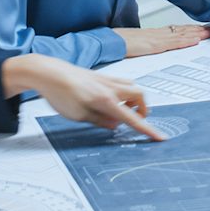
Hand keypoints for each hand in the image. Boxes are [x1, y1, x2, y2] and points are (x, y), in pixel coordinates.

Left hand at [5, 55, 163, 138]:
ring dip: (132, 99)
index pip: (132, 119)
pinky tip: (109, 100)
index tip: (160, 138)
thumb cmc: (60, 94)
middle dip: (142, 109)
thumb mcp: (78, 115)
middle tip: (134, 120)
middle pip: (139, 95)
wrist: (48, 72)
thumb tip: (116, 124)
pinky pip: (120, 82)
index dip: (147, 130)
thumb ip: (100, 121)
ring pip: (131, 86)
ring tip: (120, 110)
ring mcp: (106, 79)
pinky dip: (122, 92)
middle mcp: (110, 87)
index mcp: (106, 100)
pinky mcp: (100, 76)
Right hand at [115, 23, 209, 57]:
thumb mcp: (133, 44)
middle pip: (180, 30)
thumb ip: (142, 45)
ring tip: (208, 33)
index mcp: (151, 34)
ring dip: (196, 34)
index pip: (173, 30)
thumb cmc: (117, 43)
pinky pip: (174, 43)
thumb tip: (147, 49)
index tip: (198, 27)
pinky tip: (195, 41)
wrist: (108, 41)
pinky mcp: (154, 45)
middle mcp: (156, 33)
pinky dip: (186, 41)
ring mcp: (156, 38)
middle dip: (196, 29)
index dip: (187, 28)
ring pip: (180, 35)